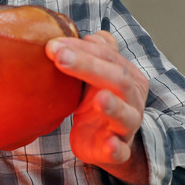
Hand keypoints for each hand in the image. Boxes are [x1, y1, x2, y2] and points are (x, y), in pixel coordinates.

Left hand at [45, 31, 149, 184]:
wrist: (105, 141)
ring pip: (125, 115)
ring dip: (112, 106)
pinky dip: (115, 148)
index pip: (107, 55)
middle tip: (58, 56)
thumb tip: (89, 33)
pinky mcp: (118, 150)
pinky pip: (120, 150)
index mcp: (127, 75)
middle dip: (88, 66)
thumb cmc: (96, 100)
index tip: (52, 44)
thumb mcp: (96, 74)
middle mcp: (132, 98)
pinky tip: (109, 144)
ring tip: (98, 99)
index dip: (81, 48)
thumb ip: (94, 52)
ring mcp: (126, 126)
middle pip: (117, 79)